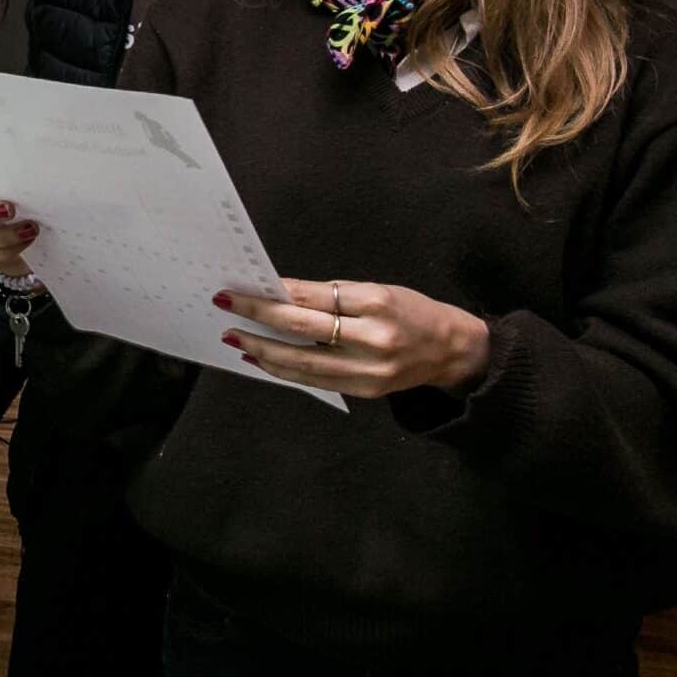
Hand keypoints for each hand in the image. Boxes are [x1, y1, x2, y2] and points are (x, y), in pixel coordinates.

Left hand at [216, 277, 491, 399]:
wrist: (450, 350)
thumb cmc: (410, 311)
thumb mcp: (377, 290)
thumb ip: (331, 295)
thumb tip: (278, 294)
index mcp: (378, 303)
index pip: (314, 297)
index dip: (275, 293)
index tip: (242, 286)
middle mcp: (374, 338)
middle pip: (303, 329)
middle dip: (258, 317)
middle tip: (226, 306)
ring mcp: (369, 370)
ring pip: (302, 361)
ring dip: (262, 349)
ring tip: (234, 337)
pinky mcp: (364, 390)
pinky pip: (313, 380)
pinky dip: (282, 369)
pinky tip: (260, 358)